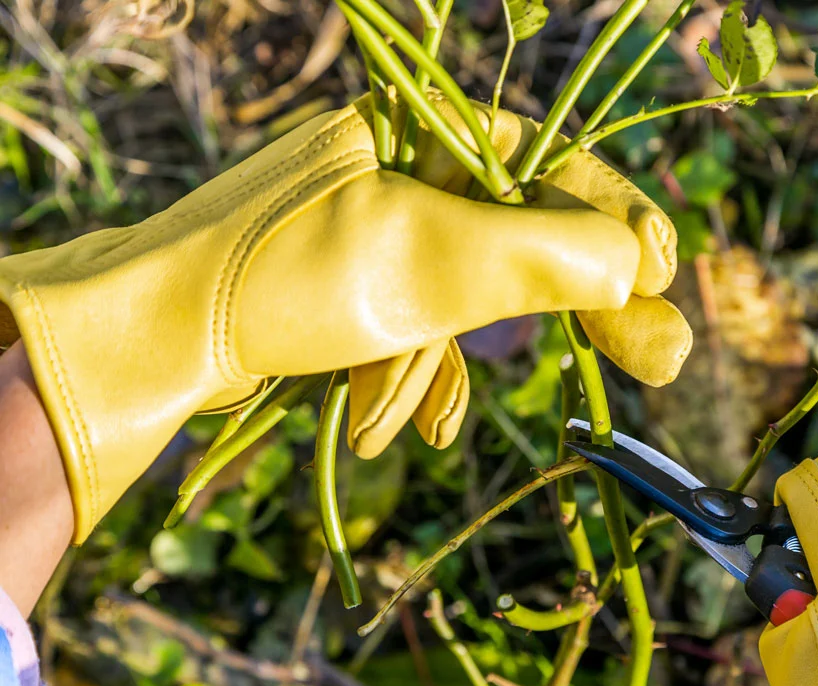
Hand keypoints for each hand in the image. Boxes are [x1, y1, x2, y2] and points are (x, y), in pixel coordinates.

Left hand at [0, 97, 690, 541]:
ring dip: (444, 365)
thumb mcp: (425, 260)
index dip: (620, 221)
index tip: (666, 276)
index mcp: (421, 129)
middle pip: (528, 236)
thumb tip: (638, 267)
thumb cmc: (282, 281)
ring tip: (412, 418)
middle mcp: (405, 169)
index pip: (556, 164)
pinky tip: (397, 424)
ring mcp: (378, 232)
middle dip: (577, 309)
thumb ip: (543, 255)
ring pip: (469, 299)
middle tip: (662, 362)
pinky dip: (412, 380)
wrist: (150, 341)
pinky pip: (420, 331)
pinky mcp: (355, 290)